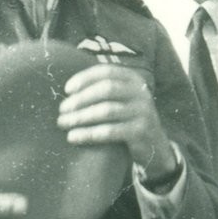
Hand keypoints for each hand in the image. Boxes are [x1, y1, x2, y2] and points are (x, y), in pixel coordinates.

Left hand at [57, 63, 176, 181]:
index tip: (66, 90)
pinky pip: (110, 131)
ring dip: (81, 117)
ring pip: (106, 111)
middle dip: (80, 99)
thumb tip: (69, 89)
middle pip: (106, 90)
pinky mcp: (141, 132)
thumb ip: (105, 89)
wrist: (155, 147)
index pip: (106, 72)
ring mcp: (143, 113)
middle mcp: (141, 93)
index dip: (84, 78)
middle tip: (62, 110)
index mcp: (134, 80)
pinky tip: (74, 137)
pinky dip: (88, 134)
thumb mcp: (123, 99)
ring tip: (63, 123)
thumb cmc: (128, 120)